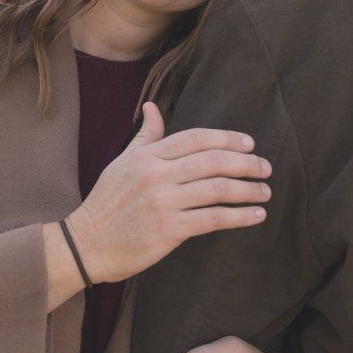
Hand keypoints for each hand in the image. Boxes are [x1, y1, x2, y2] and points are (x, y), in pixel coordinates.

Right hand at [63, 104, 270, 285]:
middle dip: (246, 163)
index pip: (196, 138)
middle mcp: (156, 175)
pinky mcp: (169, 230)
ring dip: (248, 190)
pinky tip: (255, 216)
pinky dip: (239, 216)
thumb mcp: (121, 163)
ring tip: (265, 192)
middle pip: (213, 161)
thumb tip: (153, 108)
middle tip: (265, 167)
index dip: (227, 139)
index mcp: (147, 156)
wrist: (86, 244)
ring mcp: (163, 202)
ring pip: (217, 189)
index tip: (249, 144)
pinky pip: (213, 219)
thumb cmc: (106, 204)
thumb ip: (145, 137)